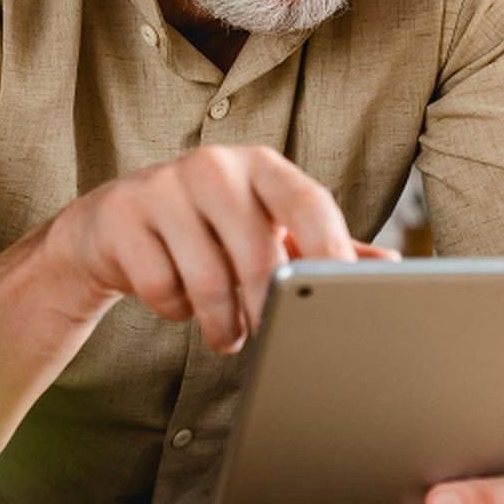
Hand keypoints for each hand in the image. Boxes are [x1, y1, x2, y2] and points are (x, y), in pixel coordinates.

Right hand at [41, 146, 392, 352]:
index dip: (331, 248)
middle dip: (267, 310)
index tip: (344, 295)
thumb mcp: (266, 228)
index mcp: (262, 166)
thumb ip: (321, 245)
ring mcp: (164, 185)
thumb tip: (389, 264)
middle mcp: (216, 166)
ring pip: (207, 280)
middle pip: (258, 253)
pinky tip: (176, 300)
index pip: (308, 202)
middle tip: (268, 337)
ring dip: (222, 324)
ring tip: (229, 333)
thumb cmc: (209, 229)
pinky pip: (161, 288)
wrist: (114, 225)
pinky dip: (173, 311)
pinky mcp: (122, 215)